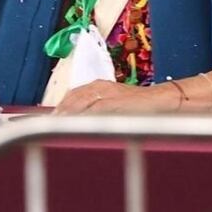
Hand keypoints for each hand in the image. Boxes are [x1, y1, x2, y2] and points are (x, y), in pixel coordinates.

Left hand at [54, 79, 179, 113]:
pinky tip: (76, 125)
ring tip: (57, 125)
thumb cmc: (141, 105)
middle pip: (73, 97)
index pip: (72, 94)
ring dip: (68, 114)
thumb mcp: (115, 104)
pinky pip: (96, 109)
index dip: (60, 106)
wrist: (164, 99)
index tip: (50, 118)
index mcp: (99, 85)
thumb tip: (80, 122)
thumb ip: (98, 110)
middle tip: (48, 124)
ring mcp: (109, 93)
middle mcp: (101, 86)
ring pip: (81, 102)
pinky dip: (85, 116)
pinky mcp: (117, 102)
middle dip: (60, 111)